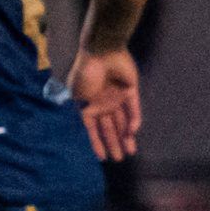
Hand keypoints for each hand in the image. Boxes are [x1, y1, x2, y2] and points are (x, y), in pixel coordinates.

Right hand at [69, 47, 142, 161]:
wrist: (102, 51)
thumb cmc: (85, 73)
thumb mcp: (76, 95)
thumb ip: (79, 112)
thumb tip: (79, 129)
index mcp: (88, 104)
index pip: (92, 129)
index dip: (96, 143)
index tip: (102, 158)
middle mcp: (103, 103)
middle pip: (109, 128)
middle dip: (114, 143)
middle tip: (119, 158)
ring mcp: (117, 97)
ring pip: (123, 121)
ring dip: (126, 136)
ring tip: (129, 152)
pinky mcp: (130, 91)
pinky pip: (133, 109)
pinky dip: (133, 120)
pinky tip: (132, 132)